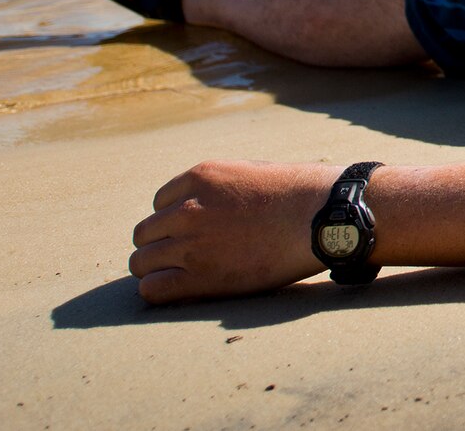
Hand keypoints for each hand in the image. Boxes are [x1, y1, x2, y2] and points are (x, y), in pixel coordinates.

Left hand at [130, 160, 336, 303]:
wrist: (322, 218)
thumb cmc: (299, 195)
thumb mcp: (251, 173)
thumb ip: (221, 188)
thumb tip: (210, 206)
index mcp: (200, 178)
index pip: (160, 203)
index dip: (175, 219)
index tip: (193, 231)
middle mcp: (187, 208)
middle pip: (145, 233)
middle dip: (161, 244)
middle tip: (185, 256)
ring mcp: (191, 243)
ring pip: (141, 262)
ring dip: (157, 268)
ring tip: (181, 276)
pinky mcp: (200, 277)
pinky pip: (153, 289)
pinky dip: (159, 291)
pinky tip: (178, 291)